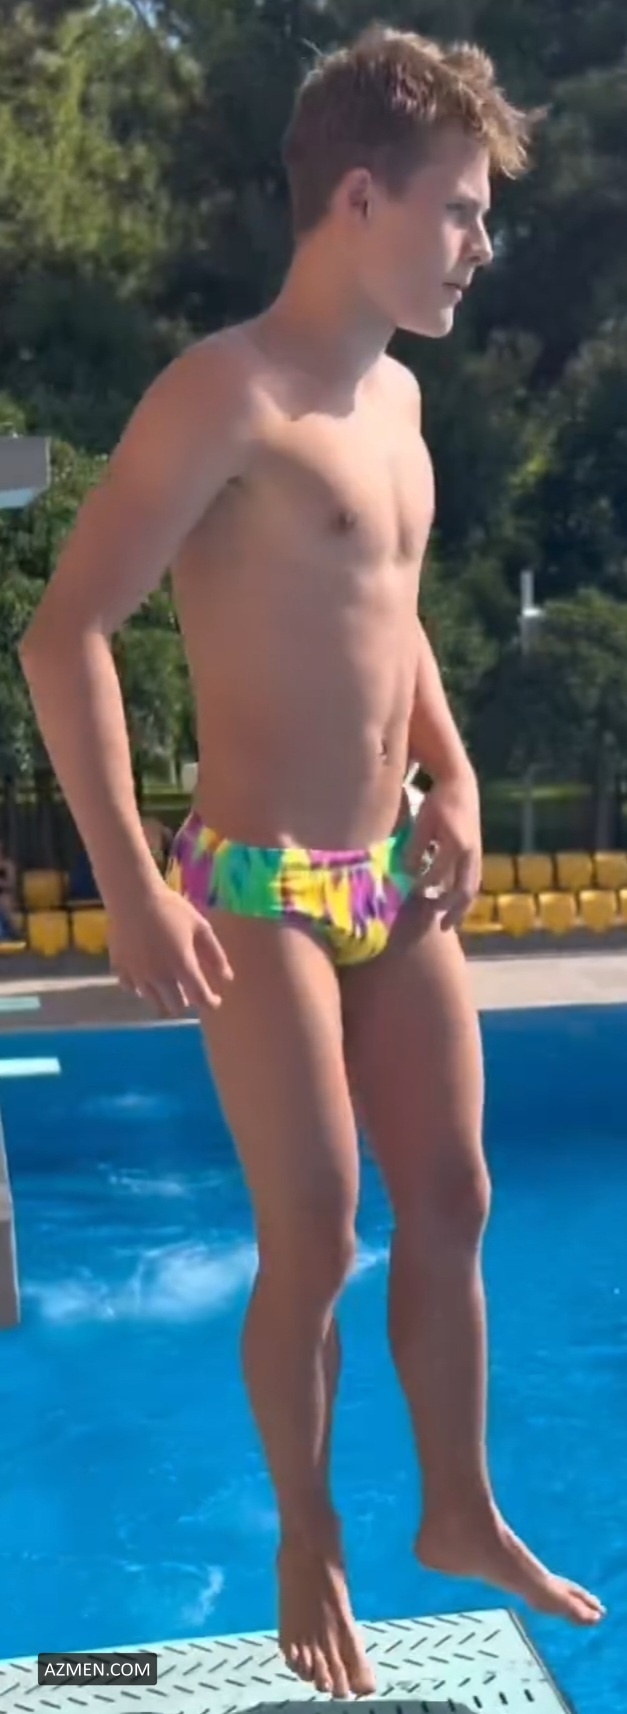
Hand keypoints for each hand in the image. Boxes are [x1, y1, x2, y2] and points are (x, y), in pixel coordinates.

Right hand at [108, 881, 232, 1016]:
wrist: (132, 895)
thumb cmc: (170, 908)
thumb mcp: (200, 926)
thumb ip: (215, 954)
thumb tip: (227, 978)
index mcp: (182, 966)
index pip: (200, 997)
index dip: (211, 1002)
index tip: (215, 999)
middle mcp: (159, 977)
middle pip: (175, 1006)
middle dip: (187, 1003)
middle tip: (190, 990)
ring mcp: (137, 975)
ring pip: (153, 1001)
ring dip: (164, 997)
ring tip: (169, 984)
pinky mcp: (120, 968)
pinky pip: (131, 988)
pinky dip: (141, 987)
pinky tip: (145, 976)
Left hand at [406, 768, 481, 930]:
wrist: (461, 785)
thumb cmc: (438, 801)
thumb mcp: (422, 822)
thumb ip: (415, 848)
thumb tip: (406, 874)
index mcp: (455, 844)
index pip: (438, 875)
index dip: (423, 887)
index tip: (409, 896)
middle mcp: (470, 853)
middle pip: (464, 890)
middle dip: (453, 911)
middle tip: (441, 928)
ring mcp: (477, 854)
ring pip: (472, 887)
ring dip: (462, 907)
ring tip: (450, 922)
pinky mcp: (477, 852)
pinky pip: (473, 879)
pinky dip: (464, 895)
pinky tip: (454, 904)